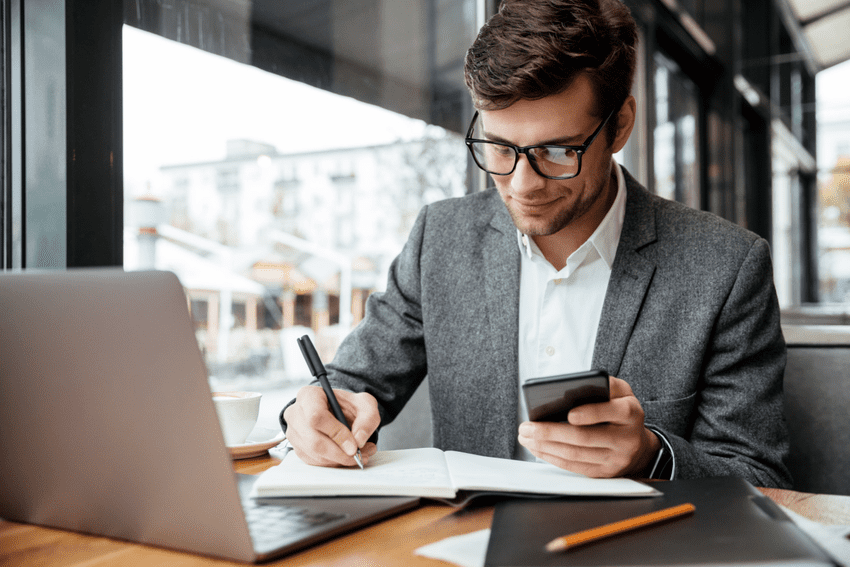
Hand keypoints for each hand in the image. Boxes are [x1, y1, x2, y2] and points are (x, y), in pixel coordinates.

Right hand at [283, 385, 379, 466]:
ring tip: (360, 454)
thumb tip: (359, 440)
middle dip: (340, 452)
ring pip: (314, 454)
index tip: (354, 445)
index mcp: (308, 395)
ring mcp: (294, 432)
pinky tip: (347, 456)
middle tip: (360, 455)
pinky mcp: (297, 448)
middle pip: (314, 440)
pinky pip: (314, 462)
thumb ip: (367, 419)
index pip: (316, 416)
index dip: (336, 433)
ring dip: (340, 459)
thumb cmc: (349, 405)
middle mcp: (295, 413)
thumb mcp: (365, 404)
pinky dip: (333, 463)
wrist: (340, 412)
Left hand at [517, 376, 660, 477]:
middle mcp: (626, 439)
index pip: (612, 412)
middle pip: (585, 437)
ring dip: (546, 446)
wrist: (638, 444)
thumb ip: (605, 384)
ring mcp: (615, 459)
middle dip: (551, 432)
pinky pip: (575, 467)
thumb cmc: (622, 410)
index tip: (569, 414)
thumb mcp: (621, 392)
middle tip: (528, 427)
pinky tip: (537, 448)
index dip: (590, 414)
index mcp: (631, 413)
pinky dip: (552, 458)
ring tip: (526, 437)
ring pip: (576, 455)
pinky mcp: (604, 473)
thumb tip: (577, 385)